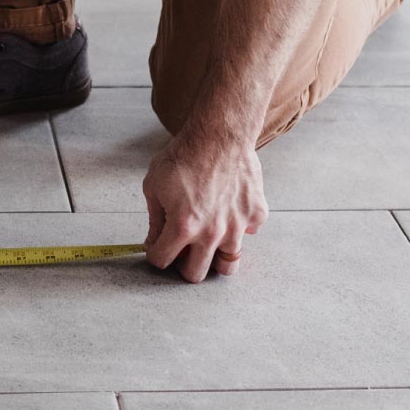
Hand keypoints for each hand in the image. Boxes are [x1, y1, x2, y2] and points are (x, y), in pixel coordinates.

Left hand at [142, 129, 268, 282]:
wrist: (219, 134)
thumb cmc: (185, 155)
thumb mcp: (154, 186)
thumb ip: (155, 219)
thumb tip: (154, 241)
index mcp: (183, 227)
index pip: (162, 261)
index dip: (154, 254)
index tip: (156, 247)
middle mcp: (211, 233)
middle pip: (195, 275)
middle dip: (182, 266)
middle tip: (181, 251)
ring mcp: (237, 226)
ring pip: (227, 264)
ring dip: (214, 256)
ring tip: (207, 241)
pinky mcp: (255, 215)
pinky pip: (248, 234)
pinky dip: (238, 229)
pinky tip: (228, 214)